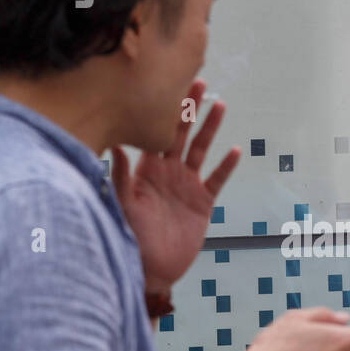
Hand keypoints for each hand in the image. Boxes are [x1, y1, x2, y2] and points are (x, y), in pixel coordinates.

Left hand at [111, 79, 239, 293]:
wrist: (152, 268)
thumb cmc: (131, 237)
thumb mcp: (123, 205)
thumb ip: (120, 176)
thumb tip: (114, 147)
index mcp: (147, 168)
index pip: (157, 133)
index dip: (163, 112)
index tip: (167, 86)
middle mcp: (168, 171)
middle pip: (182, 133)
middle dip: (190, 108)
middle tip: (198, 82)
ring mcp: (187, 185)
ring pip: (202, 150)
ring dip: (211, 129)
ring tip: (220, 106)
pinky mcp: (203, 202)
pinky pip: (217, 180)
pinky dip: (226, 166)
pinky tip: (235, 150)